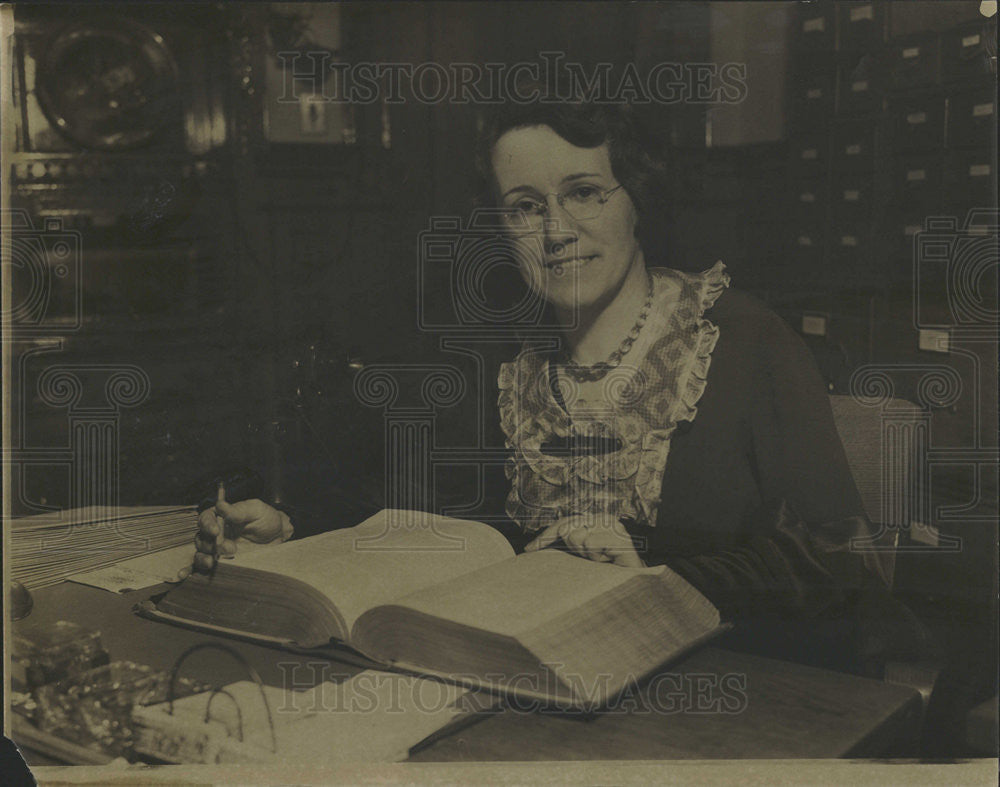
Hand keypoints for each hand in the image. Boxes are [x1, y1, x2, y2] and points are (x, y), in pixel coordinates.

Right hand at [191, 485, 291, 573]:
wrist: (278, 537)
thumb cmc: (267, 519)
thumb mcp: (256, 511)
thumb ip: (239, 510)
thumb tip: (220, 504)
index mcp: (221, 516)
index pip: (206, 518)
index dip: (208, 524)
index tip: (215, 531)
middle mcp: (216, 532)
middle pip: (201, 537)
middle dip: (211, 544)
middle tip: (230, 548)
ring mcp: (218, 548)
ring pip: (201, 552)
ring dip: (204, 557)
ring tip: (216, 561)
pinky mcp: (222, 561)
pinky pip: (204, 565)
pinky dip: (199, 567)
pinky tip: (200, 570)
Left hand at [523, 515, 643, 567]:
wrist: (631, 585)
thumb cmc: (603, 572)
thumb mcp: (577, 557)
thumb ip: (559, 547)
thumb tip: (529, 547)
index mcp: (592, 521)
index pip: (562, 523)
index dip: (545, 536)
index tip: (529, 550)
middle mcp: (602, 519)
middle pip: (567, 527)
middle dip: (572, 546)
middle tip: (589, 558)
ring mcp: (613, 526)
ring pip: (578, 535)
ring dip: (587, 553)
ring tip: (600, 559)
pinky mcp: (622, 537)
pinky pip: (592, 541)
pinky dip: (596, 554)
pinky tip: (607, 560)